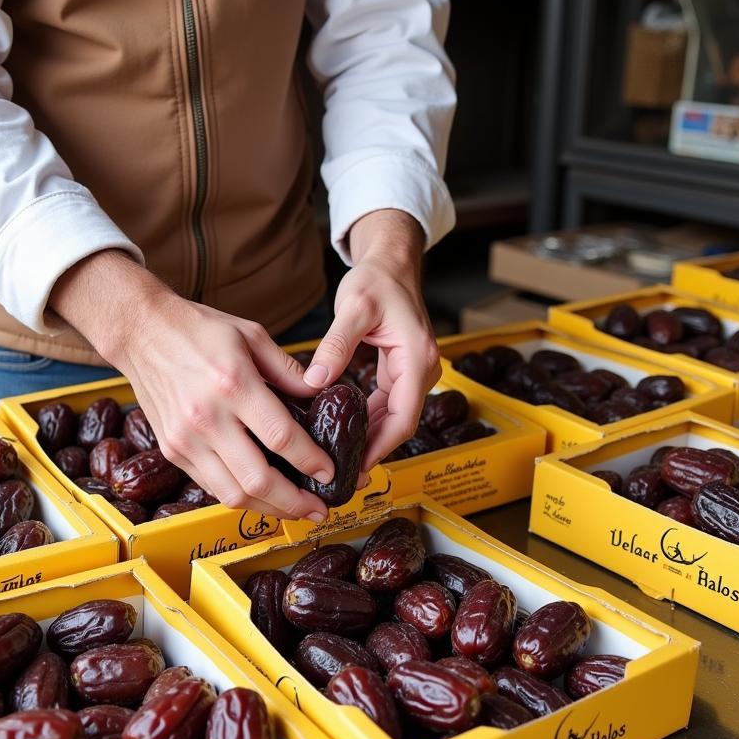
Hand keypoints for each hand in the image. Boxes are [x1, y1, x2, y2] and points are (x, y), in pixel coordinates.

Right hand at [49, 251, 333, 520]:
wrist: (141, 333)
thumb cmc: (197, 330)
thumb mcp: (251, 335)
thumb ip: (288, 370)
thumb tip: (321, 395)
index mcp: (232, 384)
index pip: (281, 437)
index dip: (311, 461)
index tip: (330, 472)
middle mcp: (207, 418)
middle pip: (258, 479)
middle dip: (295, 502)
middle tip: (319, 508)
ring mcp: (185, 439)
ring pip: (233, 495)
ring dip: (269, 510)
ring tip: (295, 510)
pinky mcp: (171, 450)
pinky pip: (211, 486)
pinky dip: (240, 496)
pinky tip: (261, 495)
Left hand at [302, 210, 439, 468]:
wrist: (392, 262)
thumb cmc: (377, 279)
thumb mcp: (354, 307)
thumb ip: (337, 344)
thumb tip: (316, 380)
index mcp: (417, 359)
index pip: (403, 418)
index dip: (380, 447)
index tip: (356, 468)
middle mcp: (422, 369)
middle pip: (400, 424)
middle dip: (374, 451)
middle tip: (342, 476)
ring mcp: (414, 372)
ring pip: (394, 417)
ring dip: (371, 439)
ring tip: (340, 462)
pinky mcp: (401, 371)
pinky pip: (388, 404)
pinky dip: (370, 421)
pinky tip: (346, 433)